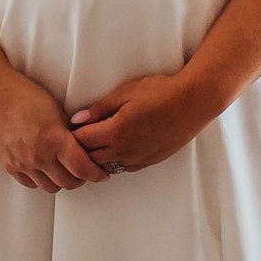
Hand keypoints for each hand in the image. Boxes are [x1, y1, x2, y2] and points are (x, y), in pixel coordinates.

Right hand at [0, 71, 109, 192]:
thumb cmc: (22, 94)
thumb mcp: (56, 108)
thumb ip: (69, 131)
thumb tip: (81, 145)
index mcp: (55, 140)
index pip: (83, 169)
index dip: (96, 174)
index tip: (102, 173)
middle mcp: (39, 156)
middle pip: (69, 183)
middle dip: (81, 178)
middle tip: (85, 171)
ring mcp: (22, 163)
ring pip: (50, 187)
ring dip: (61, 181)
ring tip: (64, 170)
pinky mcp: (9, 165)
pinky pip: (30, 183)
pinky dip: (41, 180)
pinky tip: (44, 169)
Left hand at [66, 69, 210, 173]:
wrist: (194, 102)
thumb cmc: (161, 91)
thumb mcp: (126, 92)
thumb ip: (100, 108)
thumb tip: (77, 119)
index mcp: (116, 131)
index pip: (81, 141)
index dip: (71, 136)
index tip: (66, 129)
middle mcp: (125, 150)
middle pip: (90, 158)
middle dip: (79, 150)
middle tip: (74, 139)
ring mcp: (138, 159)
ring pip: (106, 167)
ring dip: (95, 159)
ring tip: (92, 145)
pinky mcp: (149, 161)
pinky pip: (122, 168)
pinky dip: (112, 162)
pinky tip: (113, 149)